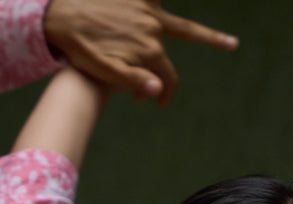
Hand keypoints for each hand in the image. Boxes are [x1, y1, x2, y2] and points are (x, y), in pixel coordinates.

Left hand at [44, 0, 237, 105]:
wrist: (59, 14)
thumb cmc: (80, 49)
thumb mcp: (105, 71)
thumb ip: (133, 80)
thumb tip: (158, 88)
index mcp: (149, 50)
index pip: (168, 76)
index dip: (165, 93)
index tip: (158, 104)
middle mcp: (153, 26)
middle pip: (189, 36)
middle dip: (213, 39)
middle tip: (233, 44)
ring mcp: (146, 7)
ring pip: (174, 14)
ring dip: (196, 22)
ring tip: (218, 26)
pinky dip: (158, 2)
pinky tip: (160, 7)